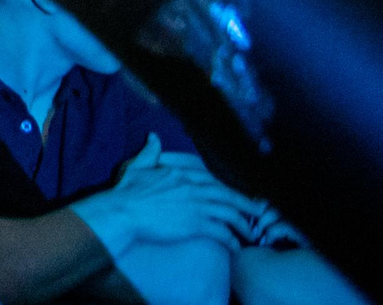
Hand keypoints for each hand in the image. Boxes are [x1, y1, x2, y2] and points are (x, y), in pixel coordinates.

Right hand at [74, 136, 256, 255]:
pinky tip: (236, 247)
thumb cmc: (127, 191)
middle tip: (258, 211)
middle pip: (227, 195)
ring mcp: (196, 205)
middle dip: (246, 203)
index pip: (213, 179)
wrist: (124, 211)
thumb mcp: (139, 167)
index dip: (228, 188)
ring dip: (243, 224)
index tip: (238, 194)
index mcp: (181, 173)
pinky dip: (231, 240)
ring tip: (251, 233)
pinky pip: (221, 232)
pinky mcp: (195, 223)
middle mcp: (193, 187)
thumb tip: (153, 136)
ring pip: (229, 213)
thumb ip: (150, 152)